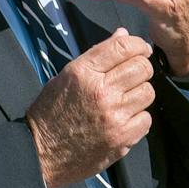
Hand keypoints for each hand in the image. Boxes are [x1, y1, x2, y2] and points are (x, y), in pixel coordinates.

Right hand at [25, 29, 155, 187]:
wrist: (40, 153)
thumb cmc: (51, 113)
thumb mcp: (67, 76)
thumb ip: (97, 55)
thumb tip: (123, 34)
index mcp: (84, 72)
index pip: (123, 47)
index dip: (138, 44)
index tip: (142, 49)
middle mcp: (101, 91)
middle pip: (142, 68)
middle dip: (142, 68)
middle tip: (134, 75)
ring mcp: (114, 116)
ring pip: (148, 92)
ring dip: (140, 94)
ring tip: (126, 100)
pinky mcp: (122, 138)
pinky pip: (146, 119)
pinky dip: (139, 118)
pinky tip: (124, 119)